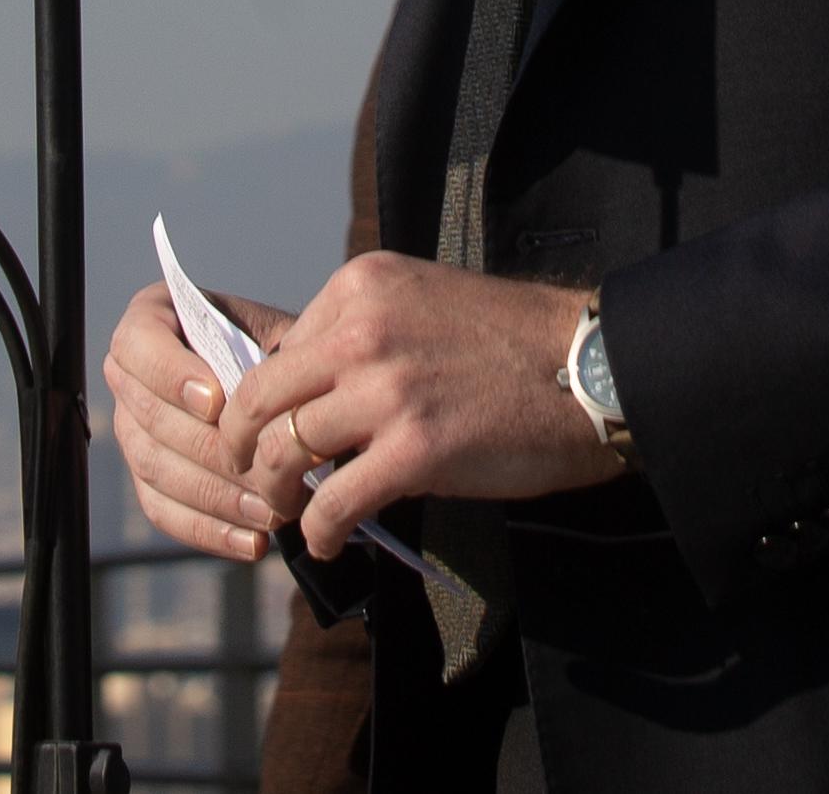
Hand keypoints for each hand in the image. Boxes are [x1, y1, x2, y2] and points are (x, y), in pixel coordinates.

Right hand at [102, 279, 299, 562]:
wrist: (293, 385)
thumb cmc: (288, 351)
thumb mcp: (281, 336)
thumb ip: (262, 356)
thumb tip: (254, 396)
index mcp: (152, 319)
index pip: (138, 345)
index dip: (172, 376)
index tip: (218, 403)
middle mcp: (129, 374)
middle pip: (149, 417)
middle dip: (210, 451)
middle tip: (262, 471)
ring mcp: (132, 429)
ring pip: (155, 468)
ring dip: (216, 496)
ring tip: (271, 511)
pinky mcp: (147, 478)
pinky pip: (164, 510)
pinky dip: (210, 530)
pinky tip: (253, 542)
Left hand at [223, 254, 622, 561]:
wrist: (588, 370)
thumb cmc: (515, 343)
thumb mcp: (425, 304)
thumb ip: (365, 332)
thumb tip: (310, 392)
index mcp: (363, 286)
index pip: (279, 350)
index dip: (266, 402)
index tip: (270, 432)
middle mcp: (364, 330)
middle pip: (259, 399)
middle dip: (240, 445)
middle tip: (252, 474)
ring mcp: (386, 390)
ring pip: (282, 450)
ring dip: (274, 492)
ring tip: (289, 511)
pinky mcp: (413, 450)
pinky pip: (332, 503)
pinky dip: (318, 532)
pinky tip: (328, 542)